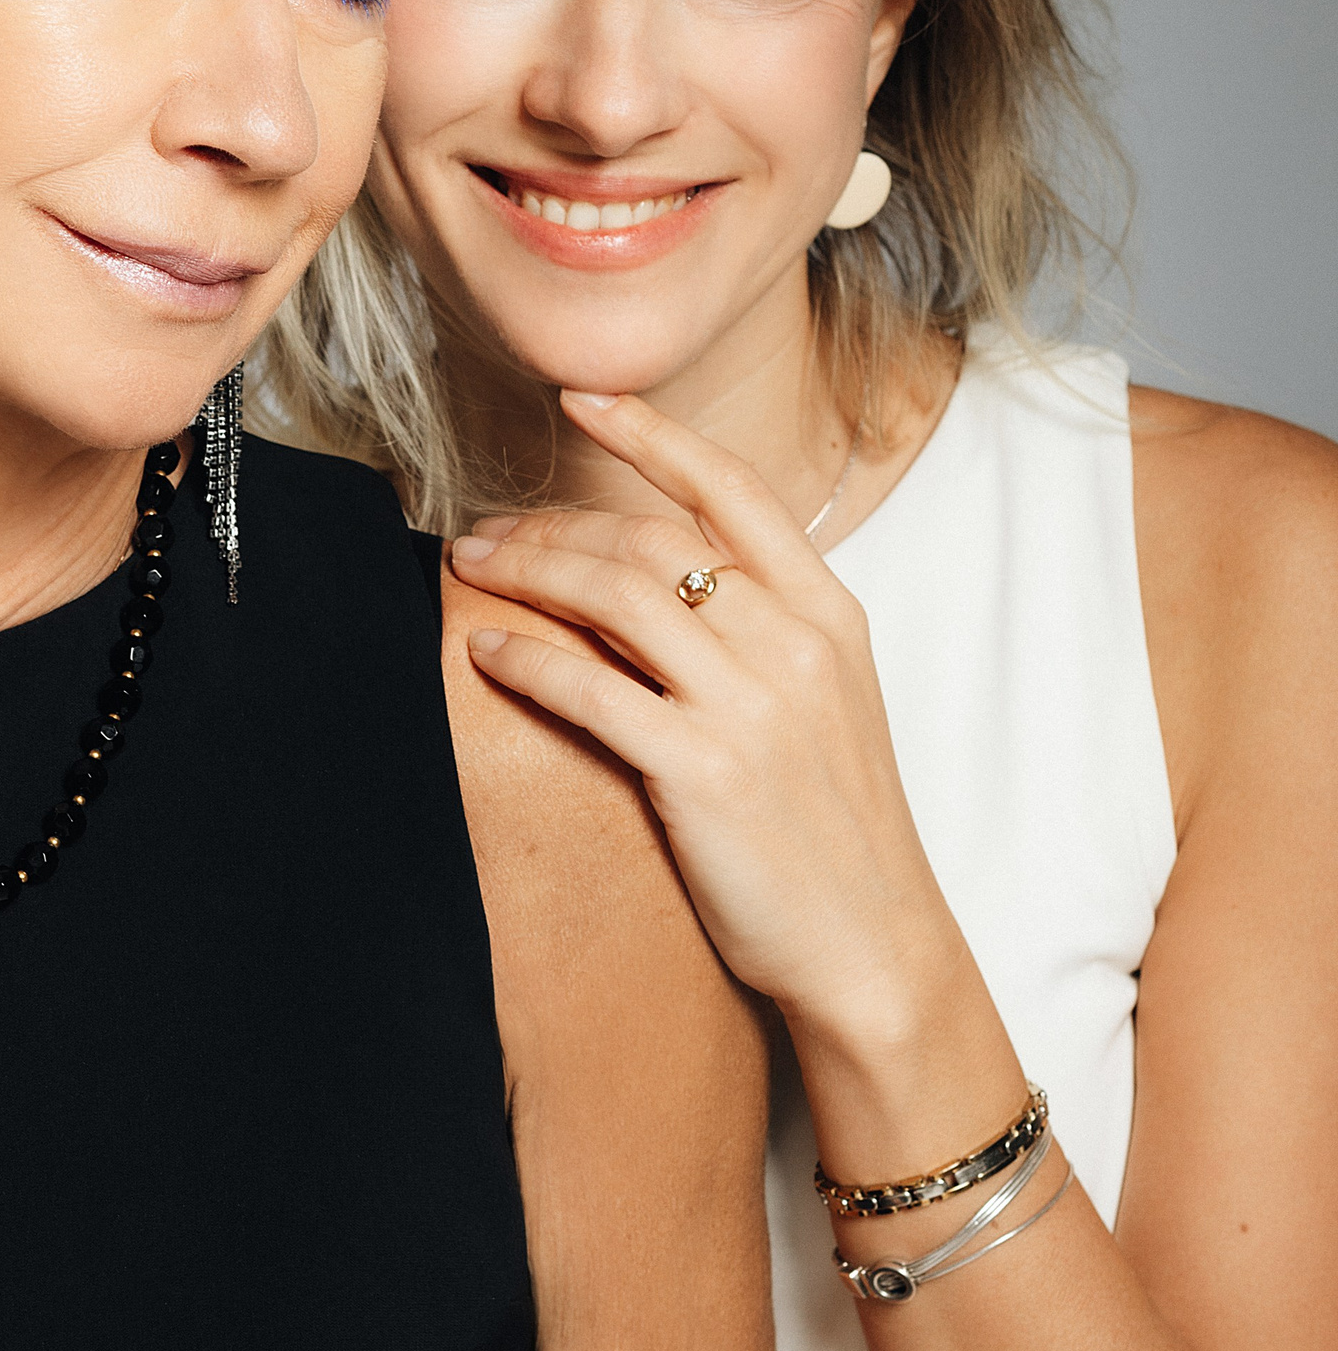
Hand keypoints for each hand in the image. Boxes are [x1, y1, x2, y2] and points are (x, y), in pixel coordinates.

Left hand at [451, 391, 964, 1030]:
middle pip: (653, 541)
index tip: (582, 400)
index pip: (733, 490)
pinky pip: (591, 690)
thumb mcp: (826, 706)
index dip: (651, 435)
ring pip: (617, 597)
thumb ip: (763, 633)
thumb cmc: (838, 835)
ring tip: (474, 569)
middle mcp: (795, 644)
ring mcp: (751, 706)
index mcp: (831, 616)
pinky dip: (527, 659)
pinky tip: (486, 649)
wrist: (875, 950)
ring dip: (530, 571)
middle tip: (489, 531)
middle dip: (556, 524)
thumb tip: (666, 582)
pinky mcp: (702, 771)